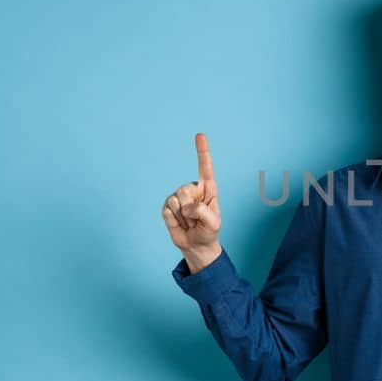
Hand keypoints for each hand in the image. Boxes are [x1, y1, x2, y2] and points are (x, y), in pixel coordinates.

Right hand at [162, 133, 222, 271]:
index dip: (202, 151)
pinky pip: (167, 211)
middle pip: (185, 190)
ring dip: (184, 218)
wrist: (196, 245)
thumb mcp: (214, 224)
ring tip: (189, 223)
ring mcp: (179, 196)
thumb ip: (203, 212)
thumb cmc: (209, 231)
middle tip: (196, 221)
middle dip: (191, 210)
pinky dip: (173, 221)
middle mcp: (193, 189)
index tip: (200, 135)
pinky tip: (180, 223)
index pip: (205, 167)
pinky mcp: (168, 206)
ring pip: (176, 201)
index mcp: (208, 188)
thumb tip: (186, 205)